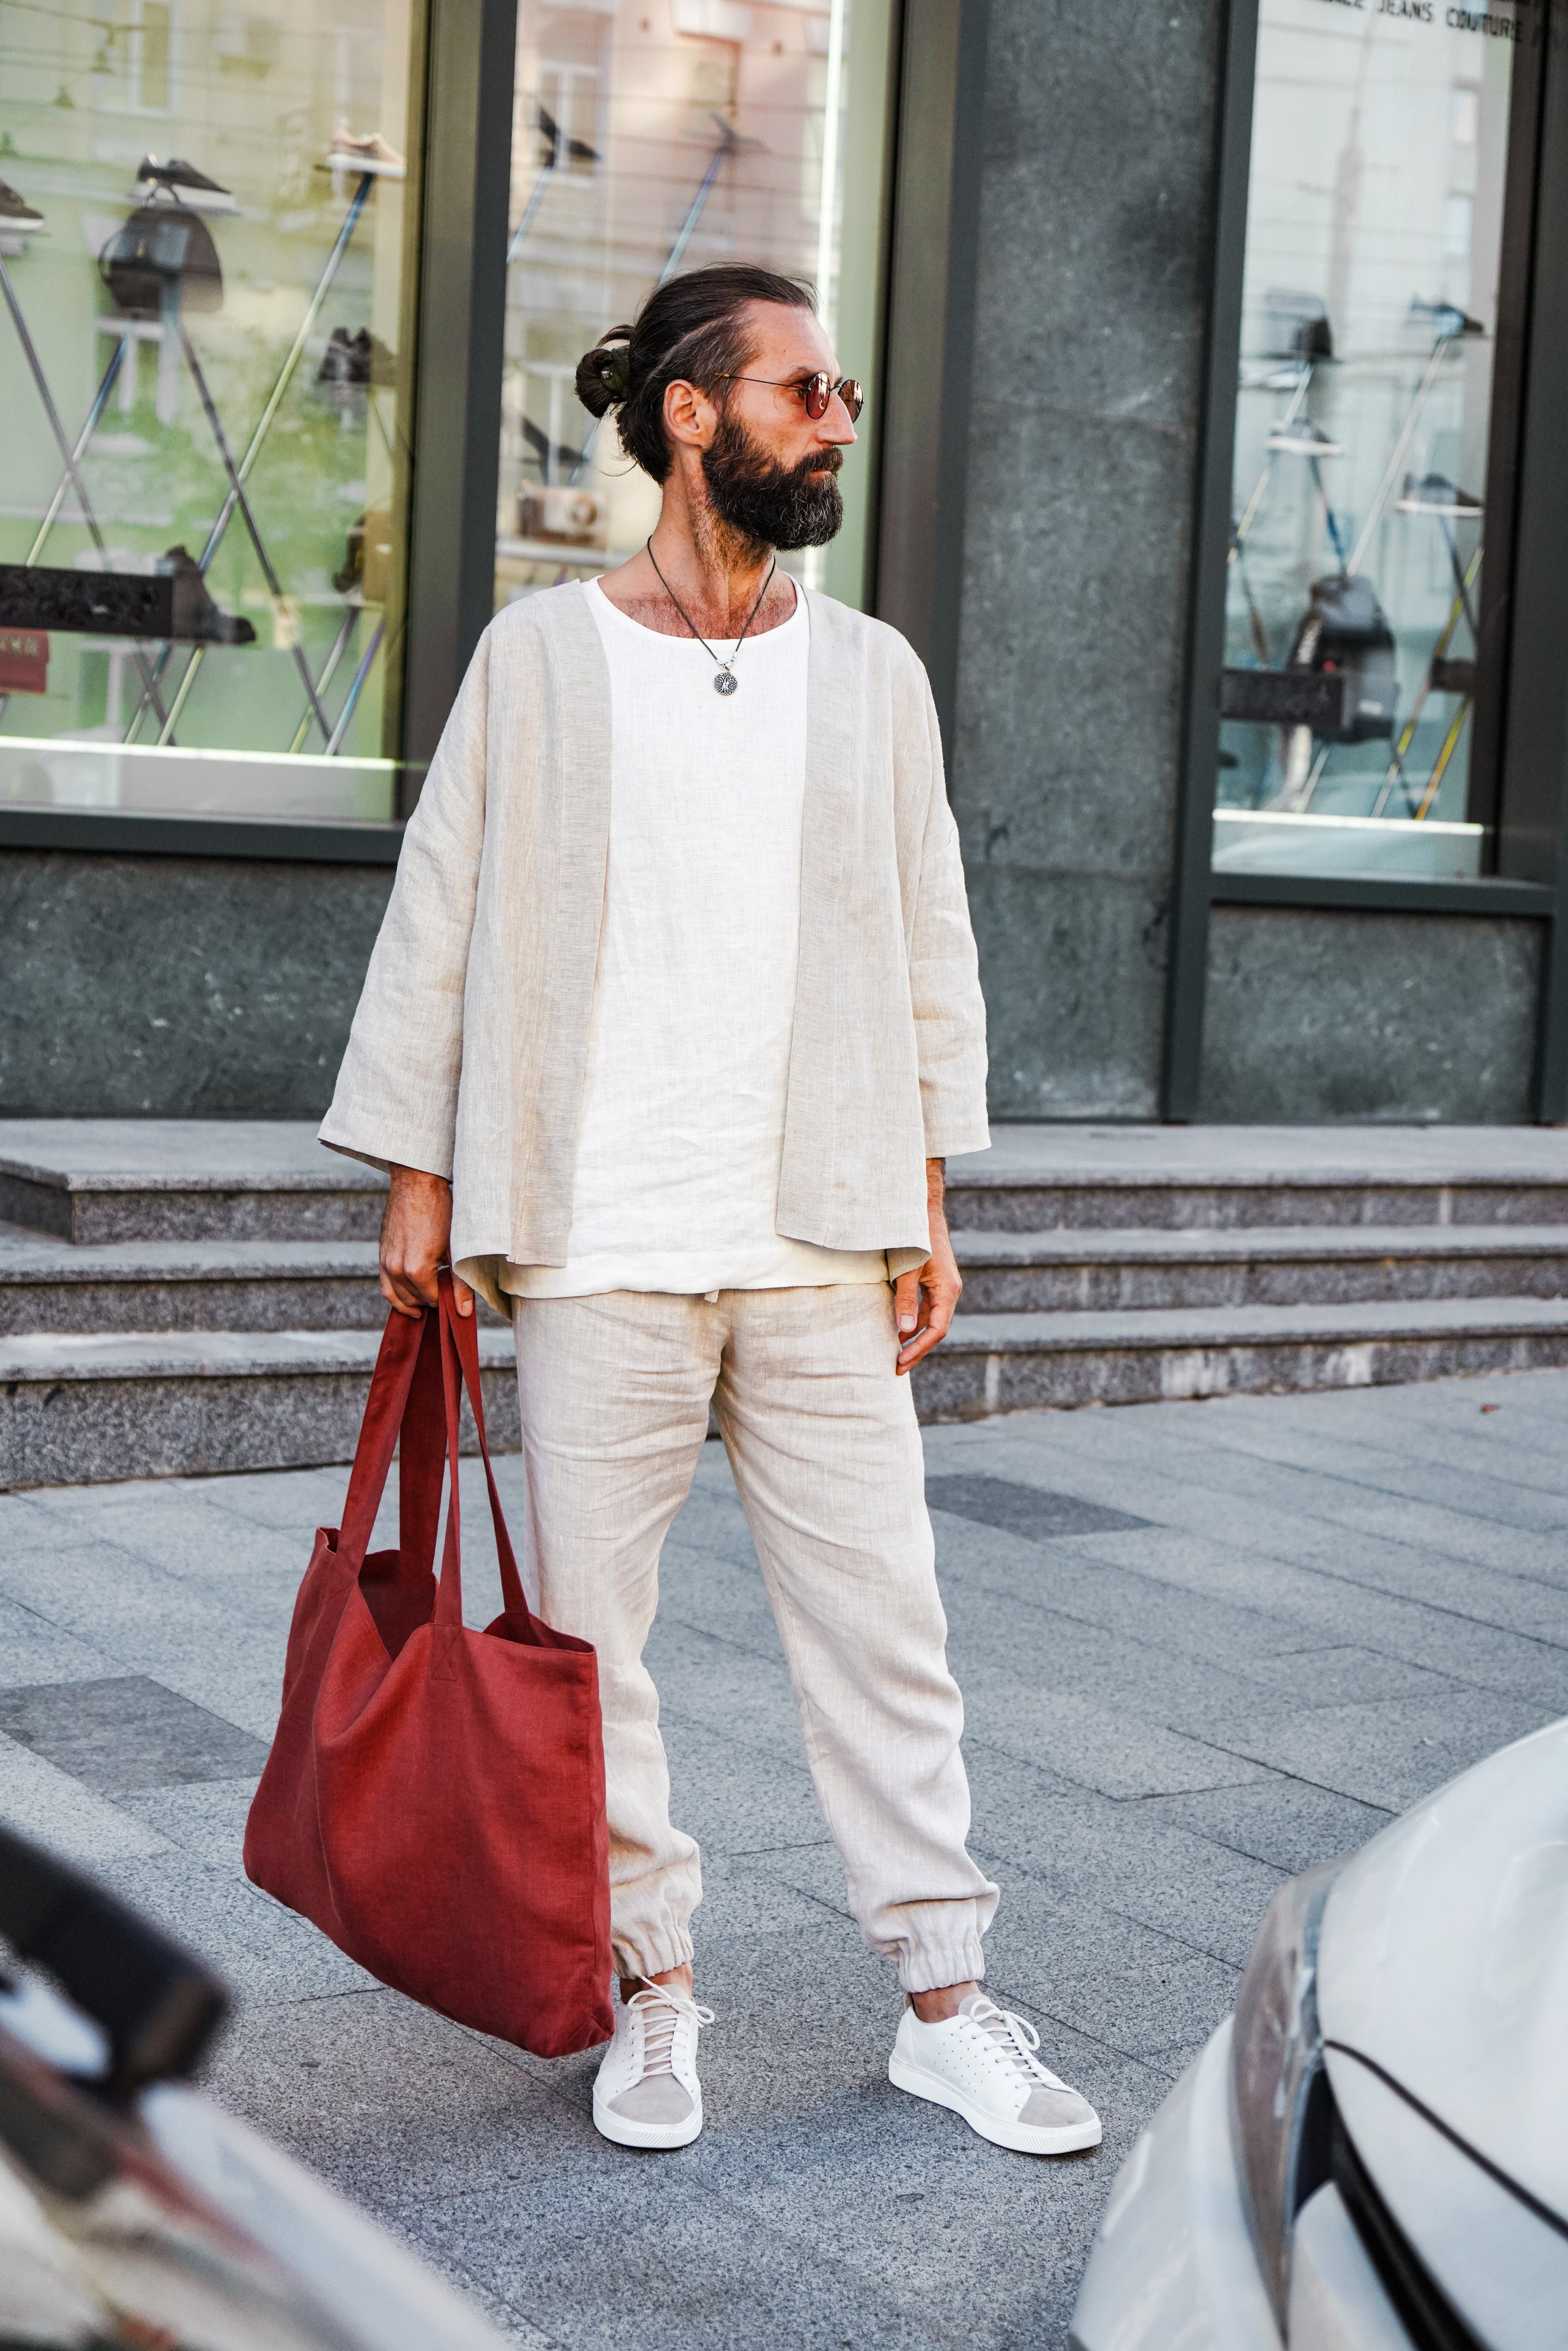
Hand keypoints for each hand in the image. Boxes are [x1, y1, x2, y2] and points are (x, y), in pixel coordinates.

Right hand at [379, 1164, 473, 1319]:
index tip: (455, 1294)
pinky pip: (385, 1285)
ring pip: (396, 1297)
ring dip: (412, 1302)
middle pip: (414, 1300)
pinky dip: (396, 1295)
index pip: (432, 1300)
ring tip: (428, 1301)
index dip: (445, 1300)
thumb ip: (460, 1284)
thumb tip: (464, 1313)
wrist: (417, 1183)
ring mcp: (385, 1261)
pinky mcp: (381, 1254)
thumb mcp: (457, 1249)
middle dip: (430, 1301)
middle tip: (445, 1294)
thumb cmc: (440, 1211)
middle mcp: (396, 1269)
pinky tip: (410, 1297)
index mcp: (416, 1269)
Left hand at [894, 1159, 959, 1374]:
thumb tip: (905, 1330)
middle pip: (935, 1329)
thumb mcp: (907, 1270)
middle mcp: (949, 1292)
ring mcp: (942, 1287)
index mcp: (947, 1290)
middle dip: (917, 1349)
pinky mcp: (934, 1282)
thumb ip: (906, 1299)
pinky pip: (927, 1309)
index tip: (901, 1361)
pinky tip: (898, 1331)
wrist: (922, 1211)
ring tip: (896, 1355)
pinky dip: (914, 1322)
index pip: (937, 1329)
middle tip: (897, 1367)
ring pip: (931, 1320)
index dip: (920, 1348)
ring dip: (915, 1338)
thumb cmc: (916, 1238)